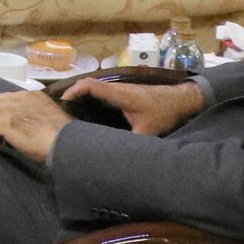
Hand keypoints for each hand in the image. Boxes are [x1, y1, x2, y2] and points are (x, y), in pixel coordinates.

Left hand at [0, 88, 71, 163]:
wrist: (63, 142)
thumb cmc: (62, 137)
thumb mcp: (49, 120)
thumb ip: (36, 118)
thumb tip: (27, 128)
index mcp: (32, 95)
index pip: (7, 98)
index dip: (2, 113)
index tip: (5, 129)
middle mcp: (18, 97)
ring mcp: (9, 107)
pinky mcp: (2, 120)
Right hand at [62, 76, 203, 136]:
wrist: (181, 100)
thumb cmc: (164, 112)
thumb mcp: (147, 131)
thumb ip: (131, 143)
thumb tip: (117, 158)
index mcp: (120, 95)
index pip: (91, 86)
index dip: (74, 91)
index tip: (63, 101)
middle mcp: (117, 89)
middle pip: (89, 85)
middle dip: (73, 94)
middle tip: (62, 110)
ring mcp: (121, 90)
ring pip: (95, 89)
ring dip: (82, 96)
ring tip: (71, 112)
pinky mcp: (125, 94)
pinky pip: (103, 94)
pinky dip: (92, 99)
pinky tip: (89, 113)